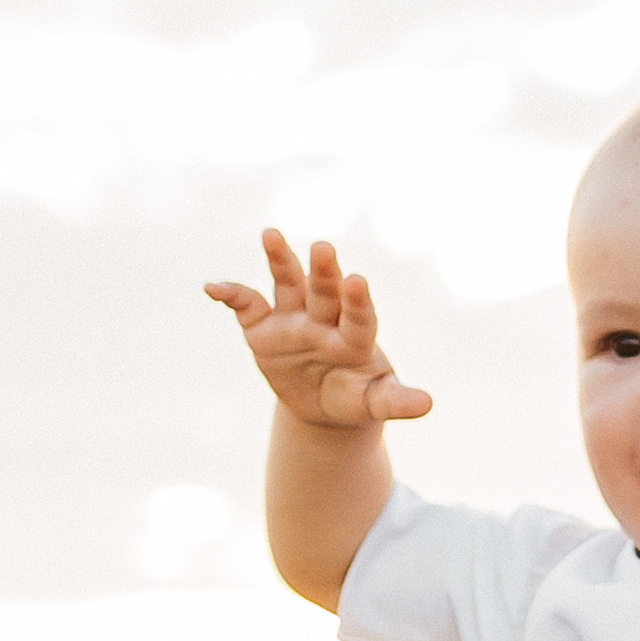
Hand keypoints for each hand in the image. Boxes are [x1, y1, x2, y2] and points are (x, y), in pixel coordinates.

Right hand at [204, 233, 431, 428]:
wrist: (323, 406)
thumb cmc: (356, 397)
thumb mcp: (373, 403)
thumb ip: (395, 400)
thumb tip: (427, 403)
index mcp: (355, 337)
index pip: (358, 316)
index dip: (357, 300)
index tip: (357, 281)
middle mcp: (325, 319)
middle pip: (325, 291)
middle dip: (324, 272)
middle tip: (324, 249)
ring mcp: (294, 319)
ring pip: (288, 283)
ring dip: (280, 259)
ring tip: (271, 234)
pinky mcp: (263, 327)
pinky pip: (246, 306)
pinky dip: (230, 294)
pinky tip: (212, 288)